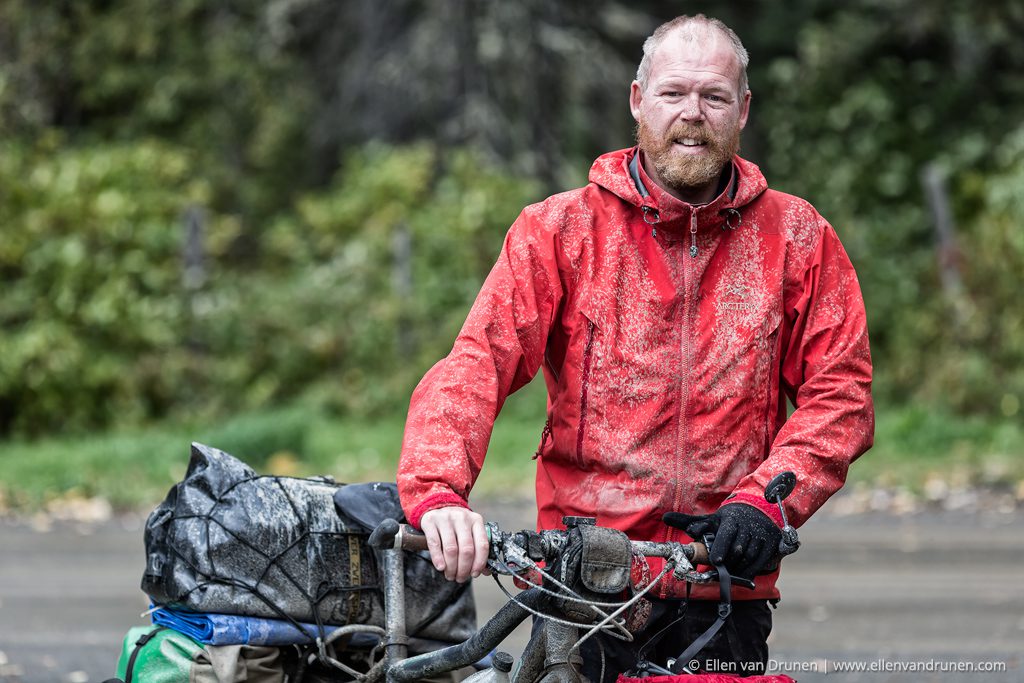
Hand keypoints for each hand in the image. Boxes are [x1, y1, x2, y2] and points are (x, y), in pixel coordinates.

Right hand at [419, 506, 489, 582]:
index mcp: (476, 520)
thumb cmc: (456, 525)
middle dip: (464, 568)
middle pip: (466, 549)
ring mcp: (446, 518)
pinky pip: (435, 543)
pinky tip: (441, 567)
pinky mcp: (430, 521)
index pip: (482, 544)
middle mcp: (462, 517)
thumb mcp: (469, 532)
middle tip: (460, 578)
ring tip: (450, 575)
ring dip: (451, 567)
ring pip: (451, 549)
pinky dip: (438, 558)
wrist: (436, 506)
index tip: (474, 574)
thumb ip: (477, 549)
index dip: (479, 563)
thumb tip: (486, 571)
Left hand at [663, 503, 781, 580]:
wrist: (757, 510)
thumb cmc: (729, 519)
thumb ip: (689, 521)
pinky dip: (751, 570)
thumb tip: (665, 518)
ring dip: (738, 568)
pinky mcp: (770, 543)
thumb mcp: (710, 519)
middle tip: (721, 569)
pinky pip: (761, 562)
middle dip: (728, 562)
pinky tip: (742, 574)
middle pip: (738, 550)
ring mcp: (760, 535)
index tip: (716, 560)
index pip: (726, 534)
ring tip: (729, 572)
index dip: (721, 547)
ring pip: (749, 557)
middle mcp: (747, 526)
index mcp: (730, 520)